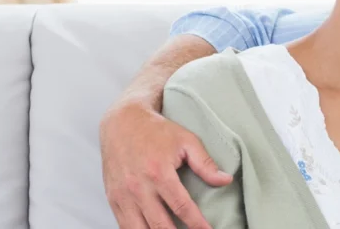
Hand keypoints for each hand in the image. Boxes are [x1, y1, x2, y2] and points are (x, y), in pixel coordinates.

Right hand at [100, 102, 232, 228]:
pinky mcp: (113, 199)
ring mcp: (123, 196)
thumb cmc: (156, 131)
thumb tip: (226, 180)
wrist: (122, 122)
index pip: (182, 207)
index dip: (197, 224)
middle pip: (160, 225)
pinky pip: (124, 226)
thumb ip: (205, 163)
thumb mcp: (186, 141)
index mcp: (159, 173)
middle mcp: (139, 187)